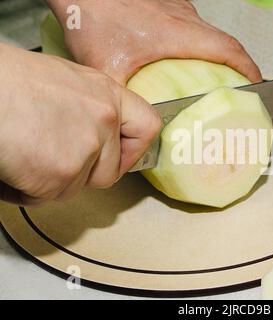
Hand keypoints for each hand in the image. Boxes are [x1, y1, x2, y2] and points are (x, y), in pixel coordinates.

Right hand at [0, 44, 161, 205]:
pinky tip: (14, 164)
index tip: (123, 156)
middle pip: (110, 171)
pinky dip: (28, 189)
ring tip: (25, 151)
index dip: (135, 148)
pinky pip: (48, 196)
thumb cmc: (10, 81)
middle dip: (84, 174)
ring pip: (76, 186)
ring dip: (51, 180)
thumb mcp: (66, 82)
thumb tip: (99, 130)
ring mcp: (85, 151)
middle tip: (54, 157)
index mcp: (107, 95)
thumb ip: (92, 108)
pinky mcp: (60, 176)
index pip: (147, 126)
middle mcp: (104, 122)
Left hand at [47, 0, 261, 84]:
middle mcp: (184, 18)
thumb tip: (132, 122)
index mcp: (179, 34)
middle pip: (225, 42)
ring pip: (209, 33)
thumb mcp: (107, 67)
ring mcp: (176, 8)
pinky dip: (200, 44)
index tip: (258, 85)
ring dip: (219, 54)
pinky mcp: (166, 5)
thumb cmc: (95, 14)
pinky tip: (185, 58)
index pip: (229, 50)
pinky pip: (193, 26)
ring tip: (218, 77)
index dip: (248, 69)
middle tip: (241, 87)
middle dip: (239, 66)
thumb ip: (123, 99)